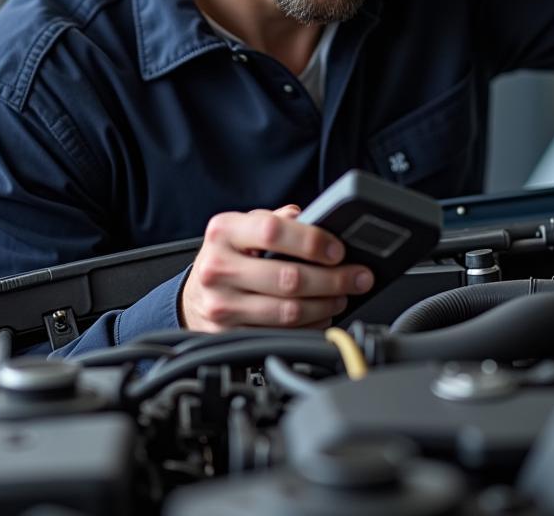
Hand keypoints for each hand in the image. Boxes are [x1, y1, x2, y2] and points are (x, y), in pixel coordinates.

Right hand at [181, 204, 374, 331]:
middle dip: (334, 279)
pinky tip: (322, 314)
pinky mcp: (230, 336)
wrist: (195, 295)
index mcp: (224, 231)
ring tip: (343, 295)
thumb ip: (276, 219)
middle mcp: (219, 268)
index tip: (339, 250)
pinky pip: (281, 334)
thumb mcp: (243, 227)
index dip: (312, 242)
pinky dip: (310, 326)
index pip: (274, 231)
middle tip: (358, 276)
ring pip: (289, 311)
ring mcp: (222, 306)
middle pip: (288, 278)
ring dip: (326, 304)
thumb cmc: (228, 255)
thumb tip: (312, 217)